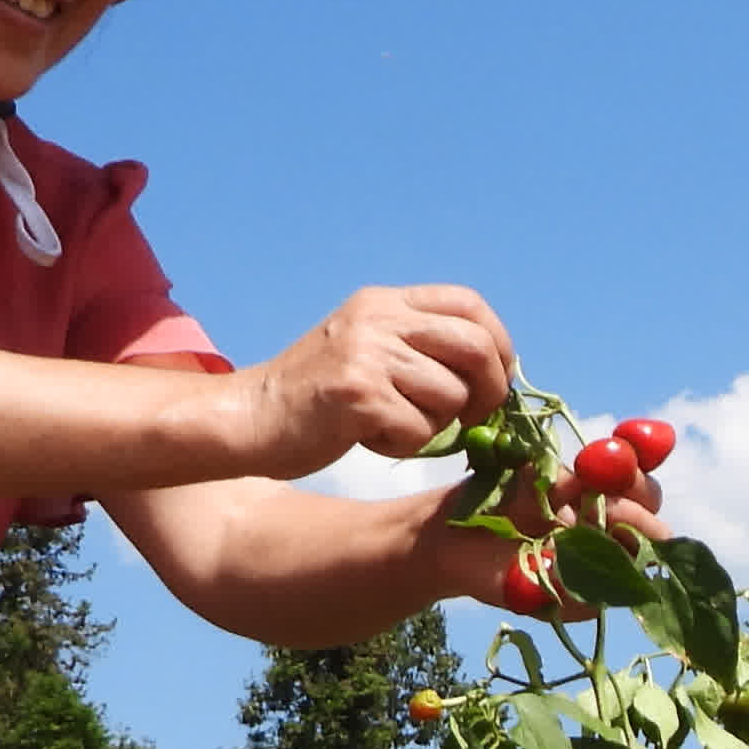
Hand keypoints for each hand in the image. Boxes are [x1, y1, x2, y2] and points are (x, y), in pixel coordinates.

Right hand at [253, 287, 519, 475]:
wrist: (250, 418)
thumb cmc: (316, 398)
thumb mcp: (367, 347)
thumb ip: (419, 347)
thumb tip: (494, 373)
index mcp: (385, 302)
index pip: (469, 305)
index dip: (499, 344)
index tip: (497, 379)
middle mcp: (379, 319)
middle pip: (475, 347)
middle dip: (490, 390)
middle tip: (473, 417)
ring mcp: (368, 353)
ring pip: (451, 396)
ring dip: (434, 424)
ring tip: (392, 425)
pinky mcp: (359, 395)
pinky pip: (419, 430)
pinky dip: (404, 445)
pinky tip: (369, 438)